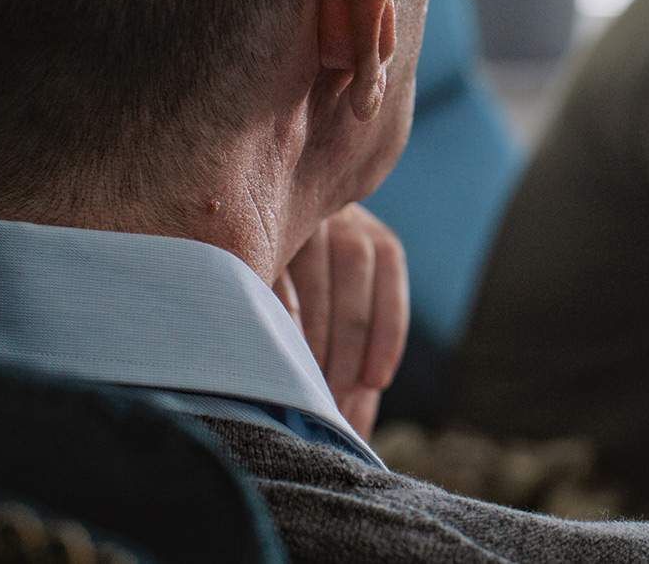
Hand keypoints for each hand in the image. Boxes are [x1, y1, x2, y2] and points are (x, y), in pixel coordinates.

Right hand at [276, 204, 408, 437]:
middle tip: (335, 397)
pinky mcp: (257, 232)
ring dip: (314, 340)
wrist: (259, 215)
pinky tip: (275, 354)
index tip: (375, 382)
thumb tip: (358, 432)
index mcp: (374, 240)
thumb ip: (356, 360)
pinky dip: (280, 318)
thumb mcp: (344, 308)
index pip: (391, 281)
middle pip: (355, 284)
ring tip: (307, 387)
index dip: (386, 335)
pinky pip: (275, 279)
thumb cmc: (313, 287)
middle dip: (347, 347)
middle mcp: (342, 222)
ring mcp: (299, 223)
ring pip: (316, 281)